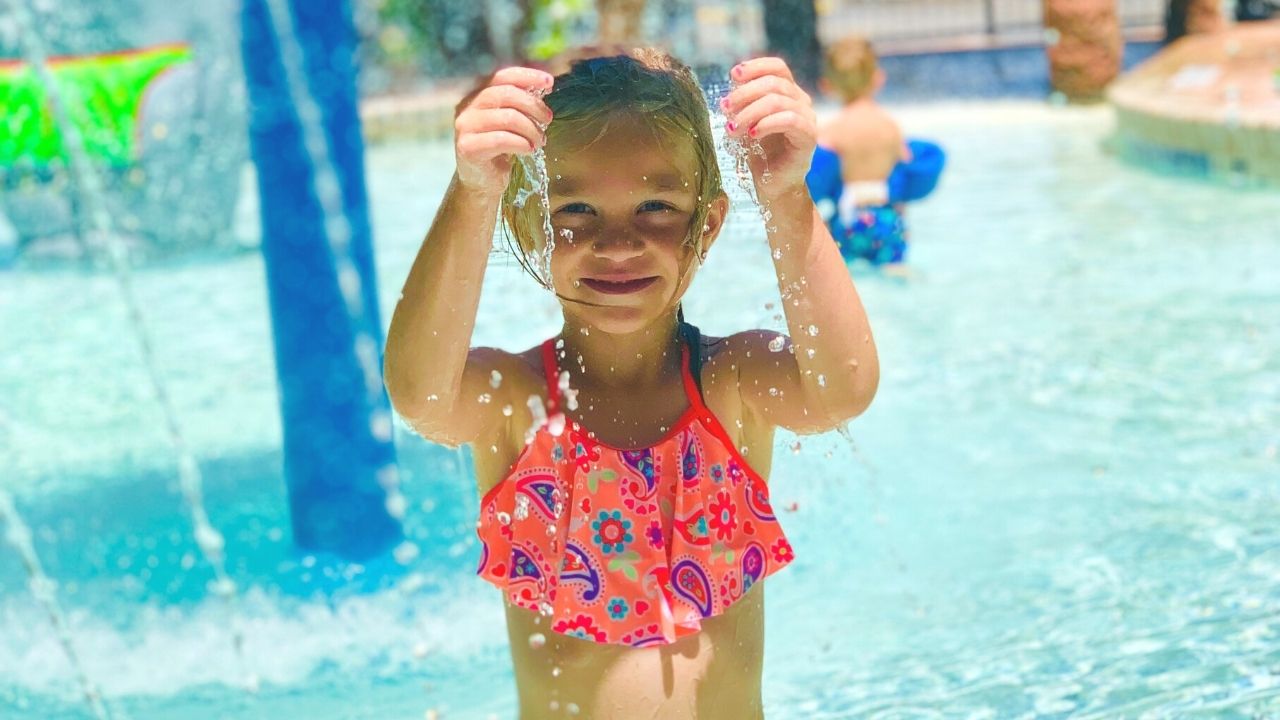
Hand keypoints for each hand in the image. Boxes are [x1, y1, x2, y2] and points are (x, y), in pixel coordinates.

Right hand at [453, 67, 554, 194]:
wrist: (482, 182)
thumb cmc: (500, 150)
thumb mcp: (509, 123)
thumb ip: (519, 104)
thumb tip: (543, 87)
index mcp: (477, 95)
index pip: (502, 77)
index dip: (527, 76)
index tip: (549, 82)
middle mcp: (467, 108)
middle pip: (506, 95)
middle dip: (533, 106)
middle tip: (548, 119)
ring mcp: (465, 127)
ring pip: (508, 118)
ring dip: (531, 129)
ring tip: (540, 141)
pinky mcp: (468, 147)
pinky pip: (502, 139)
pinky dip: (522, 143)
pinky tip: (529, 150)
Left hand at [721, 58, 816, 198]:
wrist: (772, 185)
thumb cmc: (759, 153)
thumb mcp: (746, 122)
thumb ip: (743, 103)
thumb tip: (730, 87)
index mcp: (788, 93)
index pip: (778, 67)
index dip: (756, 67)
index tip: (734, 75)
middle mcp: (801, 102)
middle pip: (774, 83)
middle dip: (744, 94)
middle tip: (725, 108)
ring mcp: (808, 118)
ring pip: (778, 101)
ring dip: (750, 112)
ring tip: (733, 128)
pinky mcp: (809, 136)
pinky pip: (789, 120)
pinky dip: (766, 124)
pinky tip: (752, 135)